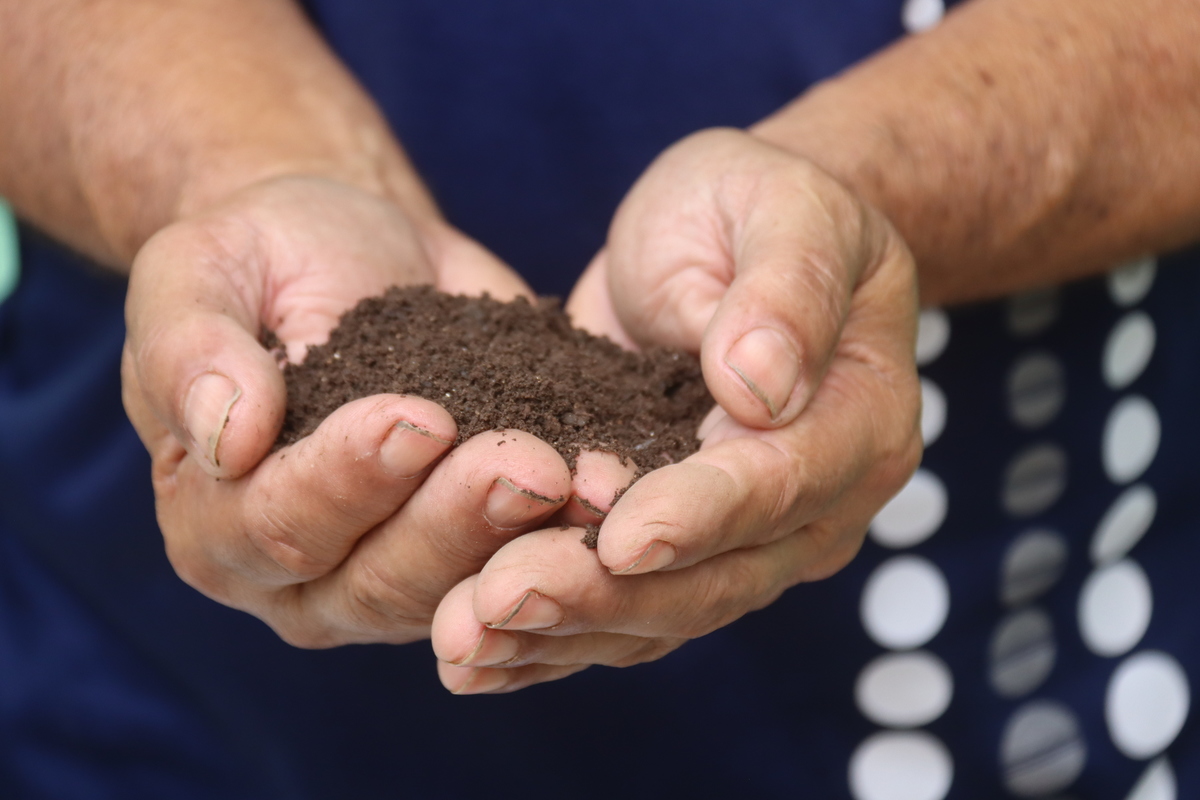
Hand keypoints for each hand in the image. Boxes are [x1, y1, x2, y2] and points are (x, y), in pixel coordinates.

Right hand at [122, 176, 627, 646]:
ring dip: (520, 542)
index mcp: (215, 517)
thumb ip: (190, 349)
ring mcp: (391, 576)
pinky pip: (519, 565)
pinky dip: (567, 536)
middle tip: (527, 465)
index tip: (418, 417)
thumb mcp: (201, 271)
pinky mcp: (470, 555)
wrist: (354, 252)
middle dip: (455, 523)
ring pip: (456, 592)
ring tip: (577, 479)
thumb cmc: (266, 258)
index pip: (276, 524)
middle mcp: (299, 575)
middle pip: (375, 582)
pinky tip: (612, 488)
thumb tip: (222, 438)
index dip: (347, 479)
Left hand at [430, 128, 921, 691]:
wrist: (725, 242)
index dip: (699, 514)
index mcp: (855, 423)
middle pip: (714, 579)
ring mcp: (741, 540)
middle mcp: (809, 505)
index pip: (778, 483)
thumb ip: (784, 291)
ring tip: (462, 641)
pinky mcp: (671, 548)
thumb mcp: (782, 209)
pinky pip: (618, 611)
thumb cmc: (759, 207)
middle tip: (501, 598)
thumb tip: (761, 387)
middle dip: (605, 595)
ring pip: (657, 616)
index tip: (620, 534)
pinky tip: (469, 657)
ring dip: (558, 633)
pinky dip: (546, 641)